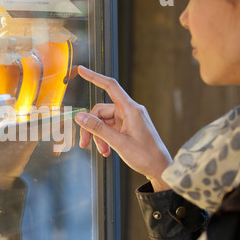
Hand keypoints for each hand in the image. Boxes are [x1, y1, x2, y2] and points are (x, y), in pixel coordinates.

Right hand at [75, 66, 172, 191]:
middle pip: (101, 111)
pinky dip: (105, 139)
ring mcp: (129, 119)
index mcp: (131, 109)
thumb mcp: (118, 142)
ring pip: (104, 121)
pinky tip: (107, 151)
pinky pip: (110, 128)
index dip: (94, 77)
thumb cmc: (144, 156)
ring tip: (102, 151)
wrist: (160, 169)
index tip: (81, 70)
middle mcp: (130, 111)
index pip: (110, 86)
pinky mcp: (128, 127)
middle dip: (91, 127)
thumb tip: (79, 116)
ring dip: (99, 136)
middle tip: (84, 144)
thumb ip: (97, 128)